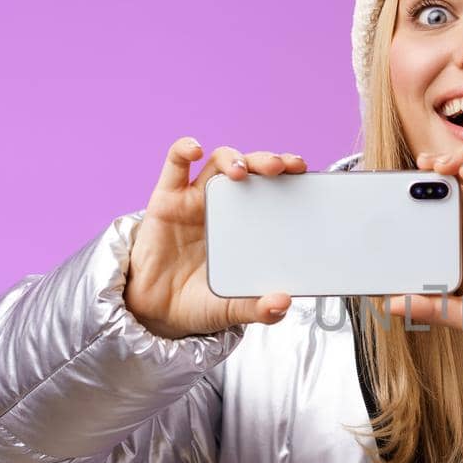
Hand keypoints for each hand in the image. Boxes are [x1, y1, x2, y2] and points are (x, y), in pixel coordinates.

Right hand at [123, 138, 306, 338]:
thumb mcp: (233, 309)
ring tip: (241, 171)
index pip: (275, 188)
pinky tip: (195, 150)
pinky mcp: (166, 200)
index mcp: (250, 224)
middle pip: (250, 168)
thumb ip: (258, 308)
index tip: (304, 172)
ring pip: (218, 162)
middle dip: (267, 161)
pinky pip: (174, 165)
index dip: (290, 175)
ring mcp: (196, 199)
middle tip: (280, 168)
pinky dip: (184, 150)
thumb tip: (283, 303)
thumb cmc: (200, 302)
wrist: (157, 313)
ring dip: (233, 158)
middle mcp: (227, 205)